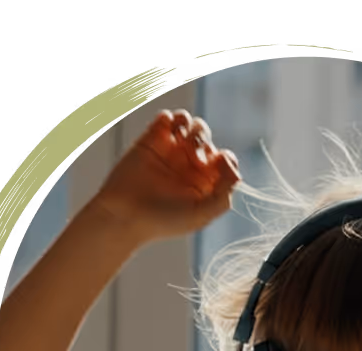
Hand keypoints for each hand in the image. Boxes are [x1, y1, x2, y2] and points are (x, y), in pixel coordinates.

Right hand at [92, 109, 241, 243]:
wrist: (125, 214)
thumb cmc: (164, 220)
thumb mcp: (201, 215)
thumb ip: (223, 197)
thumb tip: (235, 172)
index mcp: (205, 184)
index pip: (226, 162)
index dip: (226, 159)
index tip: (218, 164)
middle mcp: (190, 167)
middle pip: (208, 141)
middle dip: (204, 143)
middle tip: (193, 158)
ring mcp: (171, 152)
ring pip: (192, 126)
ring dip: (194, 128)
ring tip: (183, 141)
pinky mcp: (151, 140)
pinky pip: (167, 119)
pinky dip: (172, 118)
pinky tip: (167, 131)